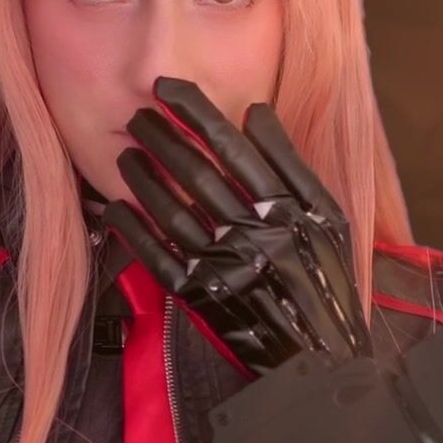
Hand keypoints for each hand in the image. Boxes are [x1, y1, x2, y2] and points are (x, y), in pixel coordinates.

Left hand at [103, 76, 373, 376]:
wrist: (320, 355)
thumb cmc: (327, 278)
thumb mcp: (328, 216)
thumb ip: (292, 163)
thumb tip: (256, 111)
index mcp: (287, 209)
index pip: (233, 148)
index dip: (196, 113)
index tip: (167, 88)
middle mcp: (253, 234)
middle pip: (197, 174)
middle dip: (161, 138)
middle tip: (138, 115)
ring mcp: (224, 266)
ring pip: (172, 212)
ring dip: (142, 179)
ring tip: (126, 155)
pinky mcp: (201, 297)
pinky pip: (158, 258)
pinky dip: (133, 231)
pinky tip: (114, 208)